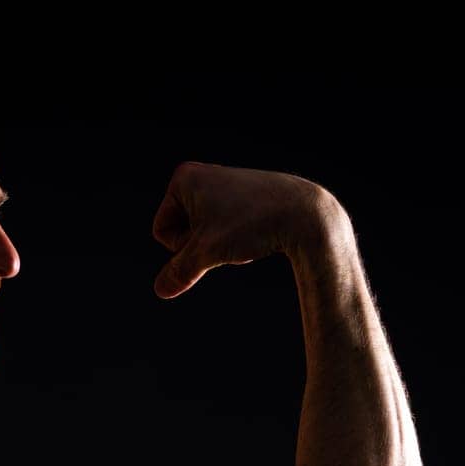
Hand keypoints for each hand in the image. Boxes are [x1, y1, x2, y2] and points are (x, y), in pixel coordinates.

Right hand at [150, 161, 328, 298]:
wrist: (303, 213)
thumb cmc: (252, 225)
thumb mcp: (208, 252)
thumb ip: (180, 271)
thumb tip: (160, 290)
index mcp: (183, 179)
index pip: (162, 232)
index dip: (185, 247)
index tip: (213, 238)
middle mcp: (198, 175)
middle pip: (180, 231)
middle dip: (202, 244)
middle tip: (231, 236)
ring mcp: (219, 184)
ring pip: (202, 233)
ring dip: (219, 244)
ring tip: (244, 234)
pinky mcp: (238, 195)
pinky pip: (221, 228)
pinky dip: (233, 237)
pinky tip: (254, 233)